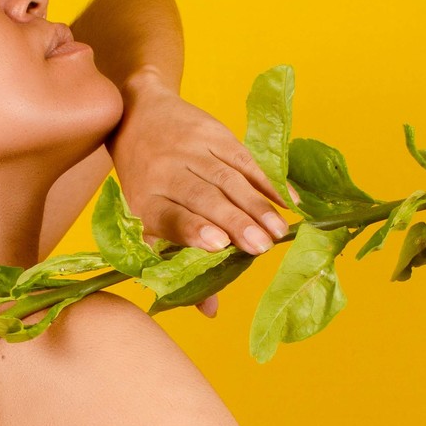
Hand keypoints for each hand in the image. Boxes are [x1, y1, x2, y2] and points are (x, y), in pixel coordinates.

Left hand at [106, 68, 291, 314]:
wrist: (138, 115)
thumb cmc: (146, 182)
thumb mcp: (148, 222)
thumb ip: (177, 264)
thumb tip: (210, 310)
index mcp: (145, 200)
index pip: (171, 216)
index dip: (194, 230)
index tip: (218, 245)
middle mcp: (166, 171)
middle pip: (204, 198)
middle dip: (235, 223)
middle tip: (262, 248)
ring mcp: (192, 149)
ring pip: (229, 179)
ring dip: (257, 206)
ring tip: (279, 232)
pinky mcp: (215, 134)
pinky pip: (245, 159)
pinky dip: (268, 181)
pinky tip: (288, 201)